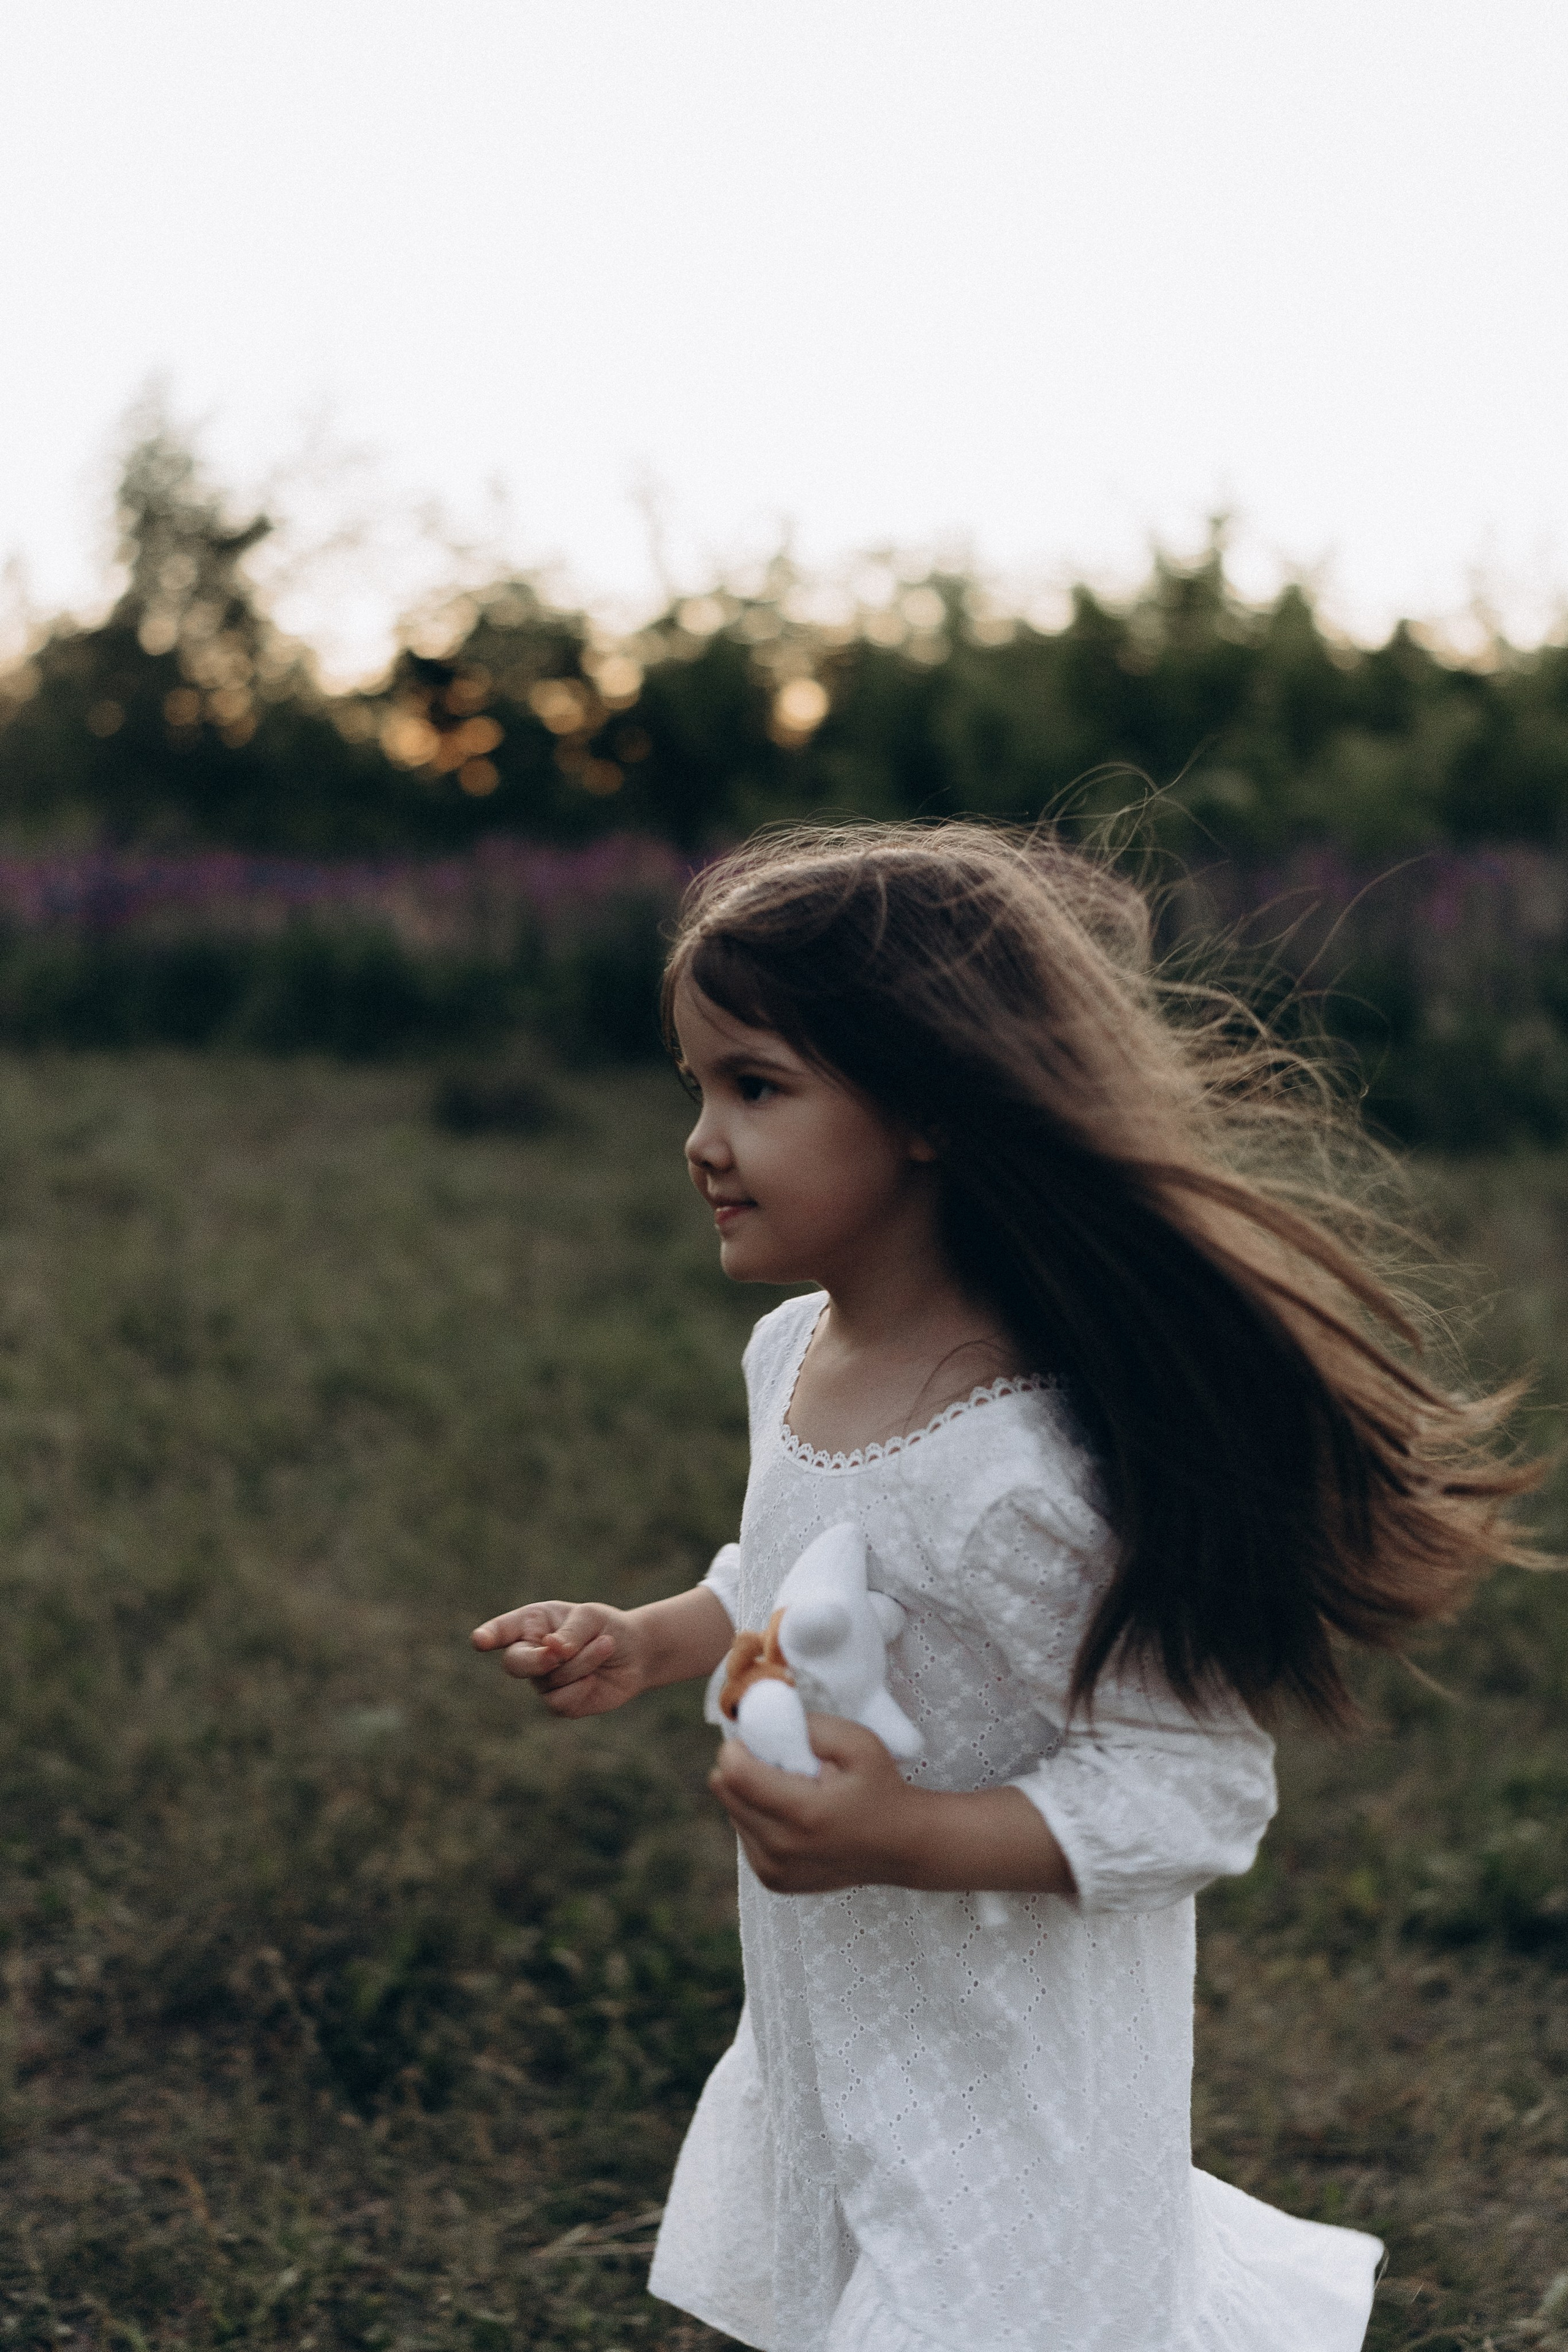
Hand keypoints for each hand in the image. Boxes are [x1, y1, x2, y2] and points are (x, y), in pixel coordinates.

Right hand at [470, 1600, 645, 1716]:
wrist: (633, 1654)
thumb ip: (570, 1632)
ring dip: (582, 1664)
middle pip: (515, 1664)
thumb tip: (552, 1649)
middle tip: (560, 1653)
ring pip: (549, 1680)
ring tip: (605, 1646)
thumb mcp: (591, 1618)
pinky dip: (582, 1688)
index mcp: (532, 1623)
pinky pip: (559, 1702)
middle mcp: (530, 1652)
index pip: (502, 1630)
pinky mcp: (558, 1702)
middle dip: (537, 1661)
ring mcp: (541, 1680)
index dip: (488, 1636)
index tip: (479, 1640)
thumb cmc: (605, 1627)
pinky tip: (594, 1678)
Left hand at [708, 1715, 924, 1892]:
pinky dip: (759, 1818)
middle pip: (726, 1793)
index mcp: (804, 1813)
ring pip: (732, 1812)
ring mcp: (775, 1869)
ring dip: (751, 1794)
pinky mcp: (773, 1880)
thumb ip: (814, 1726)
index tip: (755, 1739)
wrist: (900, 1846)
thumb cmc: (881, 1788)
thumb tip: (769, 1721)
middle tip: (776, 1761)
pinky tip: (792, 1815)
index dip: (736, 1748)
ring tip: (792, 1791)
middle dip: (742, 1768)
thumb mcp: (859, 1743)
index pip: (735, 1775)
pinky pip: (745, 1835)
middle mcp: (782, 1848)